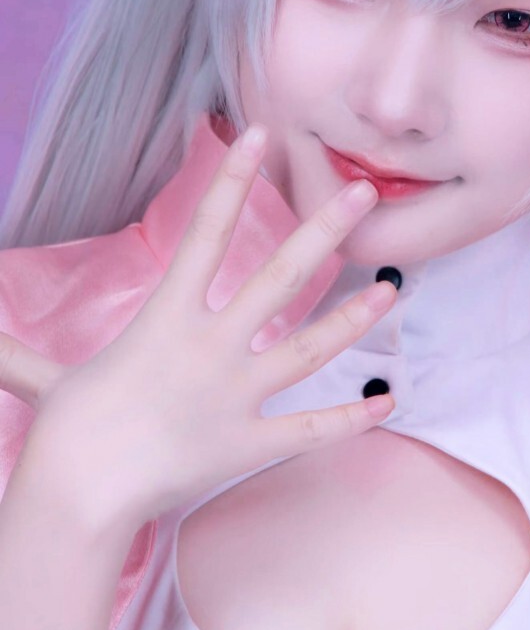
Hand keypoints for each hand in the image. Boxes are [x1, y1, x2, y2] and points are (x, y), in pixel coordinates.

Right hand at [0, 124, 397, 532]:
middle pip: (281, 276)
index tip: (259, 135)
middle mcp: (212, 346)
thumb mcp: (44, 380)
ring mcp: (237, 395)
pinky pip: (312, 430)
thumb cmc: (65, 434)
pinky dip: (352, 418)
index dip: (232, 179)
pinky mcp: (251, 444)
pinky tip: (388, 403)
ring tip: (392, 288)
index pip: (206, 231)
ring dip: (354, 318)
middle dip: (324, 229)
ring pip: (311, 347)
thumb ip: (16, 354)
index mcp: (167, 318)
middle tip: (363, 192)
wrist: (81, 494)